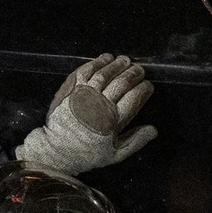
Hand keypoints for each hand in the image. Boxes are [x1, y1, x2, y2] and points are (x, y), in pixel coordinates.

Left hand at [15, 53, 156, 174]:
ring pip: (104, 74)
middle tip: (139, 70)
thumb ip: (136, 141)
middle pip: (121, 83)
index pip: (134, 97)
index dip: (144, 88)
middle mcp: (100, 105)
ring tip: (125, 61)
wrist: (58, 150)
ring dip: (117, 65)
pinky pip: (85, 71)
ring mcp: (83, 95)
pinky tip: (104, 58)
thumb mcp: (116, 154)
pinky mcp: (71, 90)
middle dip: (133, 74)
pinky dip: (96, 63)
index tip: (148, 85)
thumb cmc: (88, 154)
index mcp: (113, 121)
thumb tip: (153, 130)